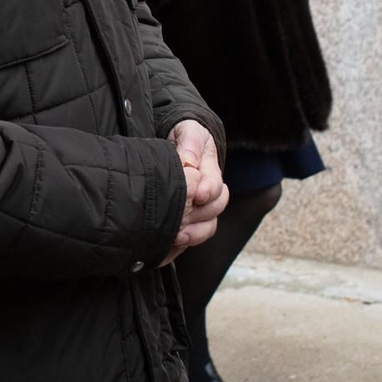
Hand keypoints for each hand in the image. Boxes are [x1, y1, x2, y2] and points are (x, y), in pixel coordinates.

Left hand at [165, 118, 227, 263]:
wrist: (173, 143)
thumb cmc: (184, 136)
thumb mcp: (189, 132)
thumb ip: (190, 144)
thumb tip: (188, 162)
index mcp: (210, 172)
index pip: (215, 187)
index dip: (208, 192)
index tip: (198, 194)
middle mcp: (207, 194)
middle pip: (214, 211)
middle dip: (200, 216)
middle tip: (181, 221)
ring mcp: (197, 209)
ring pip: (206, 228)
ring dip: (194, 235)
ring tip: (177, 237)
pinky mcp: (184, 221)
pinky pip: (187, 239)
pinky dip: (179, 246)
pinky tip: (166, 250)